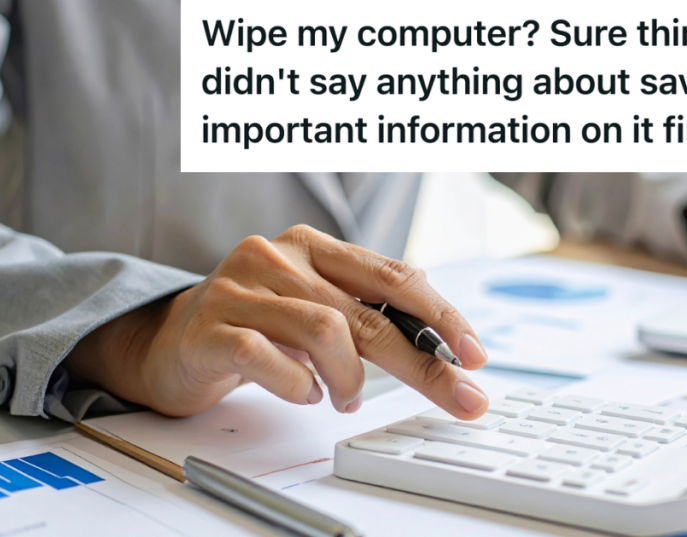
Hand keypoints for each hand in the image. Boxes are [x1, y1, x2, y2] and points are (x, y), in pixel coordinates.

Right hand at [64, 225, 488, 417]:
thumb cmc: (258, 323)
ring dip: (350, 378)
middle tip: (460, 396)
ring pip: (326, 331)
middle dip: (423, 363)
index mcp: (315, 246)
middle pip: (371, 314)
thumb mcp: (317, 307)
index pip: (394, 276)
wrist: (170, 339)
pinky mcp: (211, 327)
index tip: (474, 353)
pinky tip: (305, 392)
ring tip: (345, 397)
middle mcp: (279, 256)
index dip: (441, 315)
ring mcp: (242, 288)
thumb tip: (443, 347)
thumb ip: (368, 315)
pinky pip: (269, 358)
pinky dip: (300, 386)